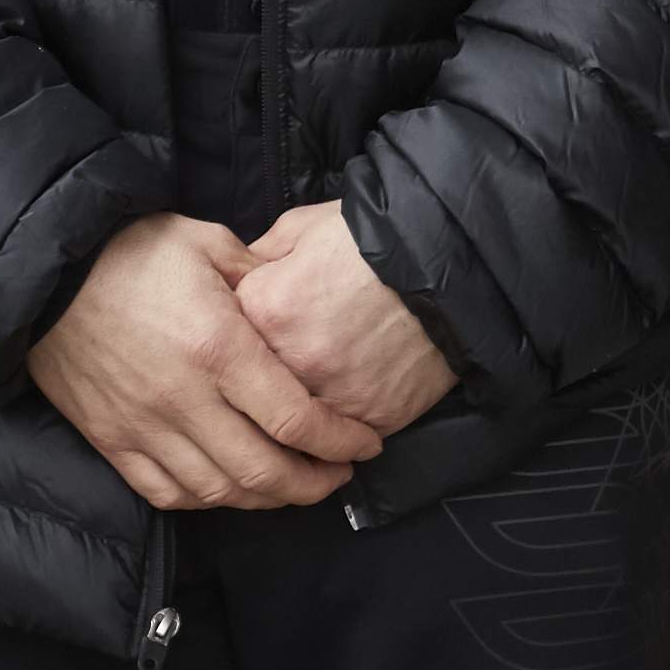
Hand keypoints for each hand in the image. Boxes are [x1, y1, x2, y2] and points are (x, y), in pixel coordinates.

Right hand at [25, 213, 386, 512]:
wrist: (43, 271)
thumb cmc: (128, 248)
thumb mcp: (205, 241)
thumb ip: (258, 275)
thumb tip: (291, 299)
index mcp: (217, 346)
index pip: (294, 418)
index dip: (339, 441)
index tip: (364, 444)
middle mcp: (183, 398)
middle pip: (263, 470)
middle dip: (312, 483)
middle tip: (338, 476)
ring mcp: (142, 426)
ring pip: (217, 491)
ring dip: (264, 499)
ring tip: (292, 486)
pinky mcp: (111, 439)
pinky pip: (165, 492)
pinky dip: (204, 500)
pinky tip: (227, 489)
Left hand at [235, 202, 459, 434]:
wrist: (446, 264)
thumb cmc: (371, 238)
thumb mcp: (302, 228)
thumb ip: (258, 260)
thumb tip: (234, 282)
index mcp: (264, 309)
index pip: (223, 341)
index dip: (234, 339)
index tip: (248, 336)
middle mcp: (290, 361)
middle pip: (252, 395)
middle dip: (256, 390)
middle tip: (269, 383)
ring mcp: (332, 396)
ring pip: (293, 431)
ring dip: (294, 424)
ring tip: (304, 411)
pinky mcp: (371, 419)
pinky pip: (340, 440)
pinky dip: (339, 433)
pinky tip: (342, 415)